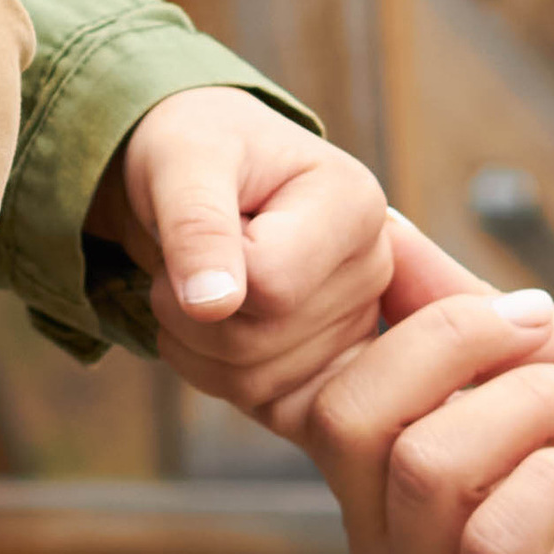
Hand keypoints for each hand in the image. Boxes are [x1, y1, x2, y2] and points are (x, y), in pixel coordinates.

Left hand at [89, 85, 392, 417]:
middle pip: (258, 339)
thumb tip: (213, 302)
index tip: (204, 215)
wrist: (196, 172)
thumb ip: (196, 225)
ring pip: (253, 380)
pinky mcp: (329, 366)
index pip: (272, 284)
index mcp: (356, 204)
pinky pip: (257, 403)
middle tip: (186, 251)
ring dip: (190, 336)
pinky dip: (205, 368)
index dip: (209, 266)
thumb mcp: (180, 161)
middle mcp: (373, 269)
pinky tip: (207, 318)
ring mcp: (355, 324)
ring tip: (198, 276)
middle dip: (188, 305)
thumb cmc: (192, 150)